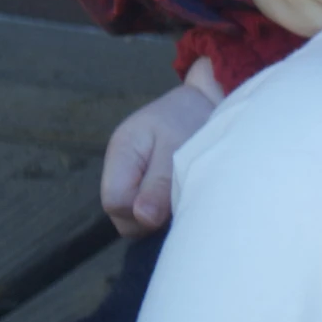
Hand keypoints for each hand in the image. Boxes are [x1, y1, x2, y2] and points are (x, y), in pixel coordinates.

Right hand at [100, 60, 220, 237]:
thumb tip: (143, 217)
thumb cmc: (193, 119)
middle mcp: (118, 168)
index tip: (173, 195)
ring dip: (160, 216)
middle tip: (182, 194)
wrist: (207, 103)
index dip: (141, 209)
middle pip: (122, 215)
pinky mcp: (143, 186)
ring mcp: (129, 178)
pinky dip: (164, 211)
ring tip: (184, 191)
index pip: (115, 201)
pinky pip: (147, 212)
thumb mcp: (178, 147)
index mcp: (121, 151)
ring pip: (135, 218)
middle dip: (151, 216)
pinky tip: (181, 196)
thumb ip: (160, 182)